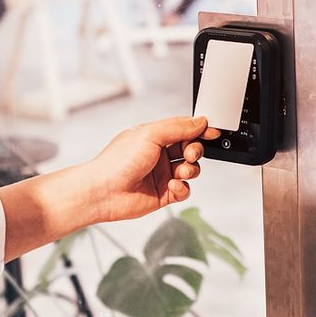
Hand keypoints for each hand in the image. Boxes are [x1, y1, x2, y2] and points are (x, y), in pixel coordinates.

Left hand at [72, 115, 215, 226]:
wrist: (103, 192)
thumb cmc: (118, 161)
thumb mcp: (150, 134)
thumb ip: (178, 127)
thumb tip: (199, 122)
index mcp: (154, 137)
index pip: (183, 129)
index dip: (199, 130)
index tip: (212, 132)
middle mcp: (158, 155)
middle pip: (190, 149)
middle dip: (195, 150)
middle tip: (190, 153)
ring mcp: (161, 175)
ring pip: (190, 170)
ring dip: (190, 169)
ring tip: (180, 172)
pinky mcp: (163, 195)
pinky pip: (184, 190)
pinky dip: (183, 188)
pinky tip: (172, 186)